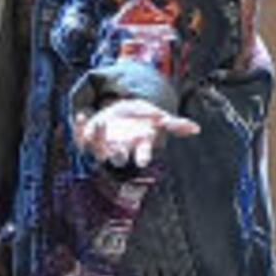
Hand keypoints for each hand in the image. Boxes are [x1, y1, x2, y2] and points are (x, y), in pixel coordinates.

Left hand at [73, 95, 196, 176]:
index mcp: (139, 144)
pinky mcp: (88, 137)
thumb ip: (175, 124)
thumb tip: (196, 128)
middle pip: (118, 158)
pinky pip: (80, 137)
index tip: (144, 161)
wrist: (120, 113)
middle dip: (118, 155)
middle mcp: (121, 148)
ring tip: (99, 123)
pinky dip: (79, 127)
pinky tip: (81, 115)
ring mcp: (103, 144)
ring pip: (97, 150)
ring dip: (97, 139)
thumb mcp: (157, 117)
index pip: (142, 155)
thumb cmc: (141, 119)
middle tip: (118, 147)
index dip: (143, 157)